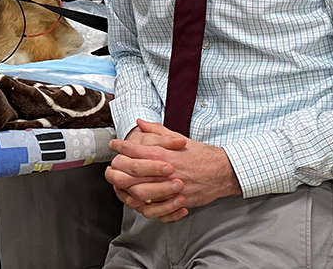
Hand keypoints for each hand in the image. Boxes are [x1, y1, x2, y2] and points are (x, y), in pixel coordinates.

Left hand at [108, 120, 240, 221]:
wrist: (221, 171)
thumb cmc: (199, 154)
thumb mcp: (177, 137)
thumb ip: (156, 130)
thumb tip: (140, 122)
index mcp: (161, 153)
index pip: (131, 150)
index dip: (119, 147)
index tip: (112, 145)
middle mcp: (162, 170)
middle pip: (128, 174)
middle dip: (115, 171)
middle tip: (111, 168)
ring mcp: (168, 188)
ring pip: (137, 193)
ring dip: (125, 189)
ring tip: (120, 185)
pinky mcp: (175, 201)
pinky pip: (152, 208)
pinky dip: (142, 205)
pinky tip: (137, 200)